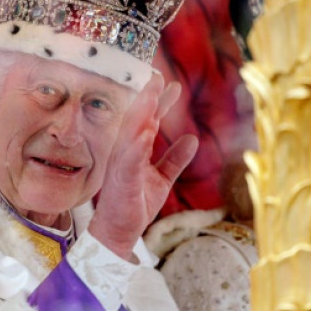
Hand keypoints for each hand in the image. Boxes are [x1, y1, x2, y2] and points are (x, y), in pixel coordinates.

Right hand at [87, 75, 198, 259]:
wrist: (118, 233)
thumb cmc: (135, 205)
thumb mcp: (162, 180)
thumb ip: (174, 159)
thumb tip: (192, 139)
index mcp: (134, 151)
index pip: (147, 121)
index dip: (158, 102)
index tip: (170, 83)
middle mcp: (125, 153)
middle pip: (136, 120)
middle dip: (147, 98)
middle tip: (158, 77)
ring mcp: (121, 166)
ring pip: (130, 134)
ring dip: (141, 114)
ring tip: (151, 95)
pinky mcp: (121, 181)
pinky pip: (129, 161)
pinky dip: (137, 146)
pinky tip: (146, 133)